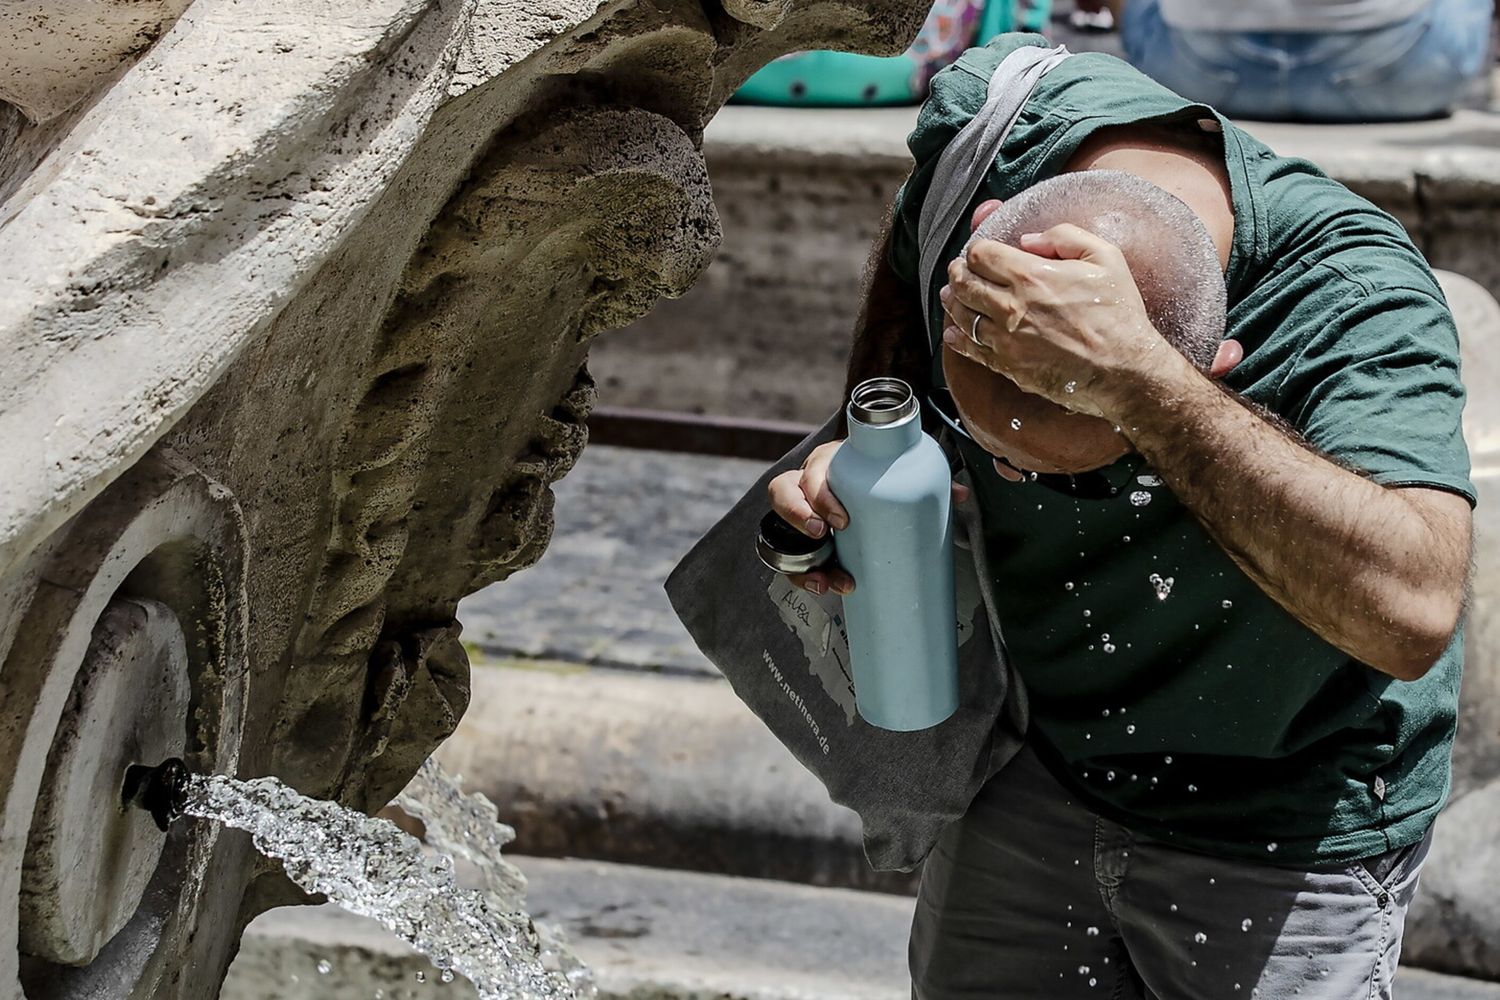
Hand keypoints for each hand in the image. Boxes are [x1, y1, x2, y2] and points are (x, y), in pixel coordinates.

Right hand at [767, 438, 970, 595]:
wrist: (867, 484)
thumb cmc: (876, 477)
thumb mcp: (894, 475)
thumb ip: (924, 480)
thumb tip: (958, 494)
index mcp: (830, 464)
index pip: (813, 472)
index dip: (820, 494)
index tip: (842, 519)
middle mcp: (807, 485)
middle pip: (784, 494)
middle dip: (800, 517)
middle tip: (824, 537)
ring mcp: (800, 513)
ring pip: (781, 532)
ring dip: (800, 561)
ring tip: (825, 581)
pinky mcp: (800, 539)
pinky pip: (790, 559)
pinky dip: (805, 577)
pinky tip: (825, 588)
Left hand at [938, 223, 1167, 419]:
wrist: (1123, 370)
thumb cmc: (1118, 314)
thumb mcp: (1105, 257)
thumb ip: (1064, 237)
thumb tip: (1028, 239)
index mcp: (1032, 276)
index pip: (982, 255)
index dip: (976, 250)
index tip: (979, 252)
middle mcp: (1011, 307)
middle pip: (964, 283)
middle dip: (958, 273)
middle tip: (958, 270)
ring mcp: (1006, 339)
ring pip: (963, 315)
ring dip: (953, 302)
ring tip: (951, 295)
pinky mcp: (1008, 365)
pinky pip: (971, 349)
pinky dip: (957, 338)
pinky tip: (953, 332)